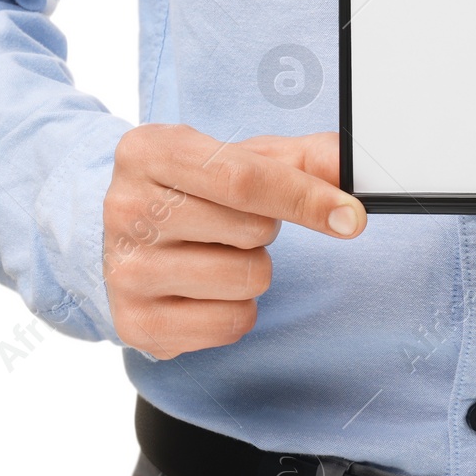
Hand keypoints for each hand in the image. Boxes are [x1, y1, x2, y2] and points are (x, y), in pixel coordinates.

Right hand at [103, 124, 364, 357]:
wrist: (132, 233)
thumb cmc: (195, 187)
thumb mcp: (240, 156)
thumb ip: (304, 158)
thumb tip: (348, 167)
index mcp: (148, 150)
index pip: (244, 179)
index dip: (306, 198)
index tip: (351, 216)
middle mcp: (125, 208)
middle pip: (252, 230)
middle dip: (266, 228)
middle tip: (234, 220)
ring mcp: (124, 269)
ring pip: (246, 279)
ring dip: (253, 268)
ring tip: (218, 252)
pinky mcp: (135, 322)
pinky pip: (229, 324)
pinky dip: (237, 309)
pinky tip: (207, 289)